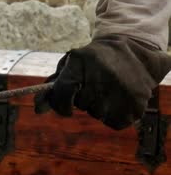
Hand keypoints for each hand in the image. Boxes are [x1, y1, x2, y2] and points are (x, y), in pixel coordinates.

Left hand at [34, 35, 170, 129]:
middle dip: (84, 99)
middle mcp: (102, 74)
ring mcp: (121, 89)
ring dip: (99, 107)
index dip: (60, 104)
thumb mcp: (72, 65)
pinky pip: (114, 122)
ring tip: (110, 89)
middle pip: (81, 104)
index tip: (65, 107)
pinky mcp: (136, 103)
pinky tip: (119, 99)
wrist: (136, 53)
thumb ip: (53, 86)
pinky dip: (113, 116)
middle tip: (97, 84)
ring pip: (97, 114)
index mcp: (82, 61)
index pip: (62, 92)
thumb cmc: (94, 62)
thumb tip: (38, 110)